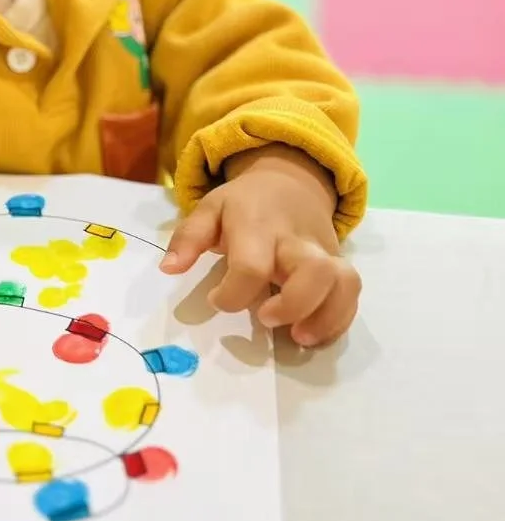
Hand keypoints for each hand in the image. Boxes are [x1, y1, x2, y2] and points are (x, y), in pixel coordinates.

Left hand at [161, 146, 360, 347]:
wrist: (291, 182)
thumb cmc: (244, 203)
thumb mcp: (210, 209)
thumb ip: (188, 238)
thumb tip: (168, 269)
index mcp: (258, 227)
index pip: (252, 265)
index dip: (233, 294)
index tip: (217, 300)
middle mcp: (297, 242)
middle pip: (315, 272)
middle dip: (293, 305)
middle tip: (265, 320)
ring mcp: (324, 254)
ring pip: (345, 283)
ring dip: (326, 318)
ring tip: (298, 338)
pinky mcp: (339, 267)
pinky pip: (351, 296)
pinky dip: (338, 321)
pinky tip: (311, 335)